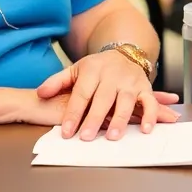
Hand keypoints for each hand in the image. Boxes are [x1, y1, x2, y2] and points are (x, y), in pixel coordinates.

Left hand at [35, 51, 179, 140]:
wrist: (125, 54)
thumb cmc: (96, 69)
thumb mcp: (75, 70)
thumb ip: (57, 82)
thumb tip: (41, 93)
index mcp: (93, 70)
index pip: (81, 93)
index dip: (74, 113)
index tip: (67, 132)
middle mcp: (113, 75)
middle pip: (102, 98)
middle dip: (95, 118)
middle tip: (87, 137)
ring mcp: (130, 81)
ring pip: (126, 100)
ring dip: (120, 119)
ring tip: (113, 136)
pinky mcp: (145, 88)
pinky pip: (150, 101)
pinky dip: (151, 115)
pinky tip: (146, 129)